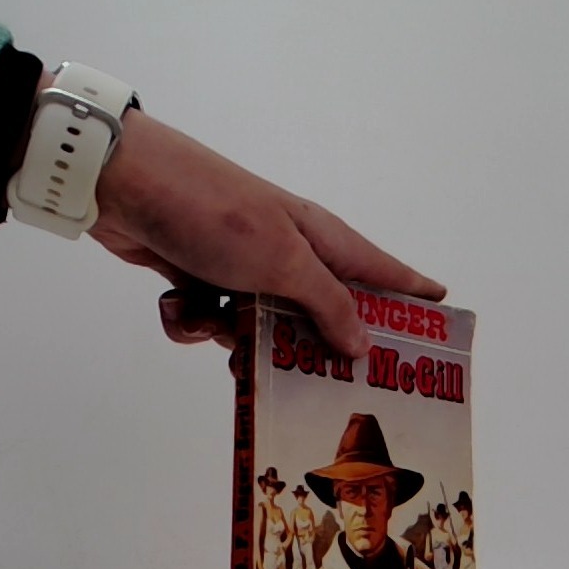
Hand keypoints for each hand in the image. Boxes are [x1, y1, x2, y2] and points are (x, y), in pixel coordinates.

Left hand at [87, 109, 445, 356]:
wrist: (125, 186)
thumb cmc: (214, 214)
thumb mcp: (282, 261)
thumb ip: (326, 303)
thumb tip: (364, 342)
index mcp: (319, 239)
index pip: (381, 270)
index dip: (412, 294)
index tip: (443, 319)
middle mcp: (287, 254)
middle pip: (319, 315)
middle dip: (303, 348)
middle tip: (303, 382)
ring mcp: (241, 267)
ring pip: (257, 329)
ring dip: (232, 337)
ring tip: (216, 326)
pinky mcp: (199, 278)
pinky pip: (208, 321)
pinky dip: (190, 319)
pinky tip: (178, 304)